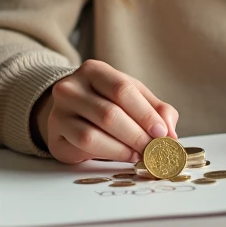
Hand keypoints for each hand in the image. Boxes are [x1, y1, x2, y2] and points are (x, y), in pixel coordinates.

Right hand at [33, 59, 179, 164]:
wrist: (71, 111)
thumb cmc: (108, 101)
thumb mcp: (134, 97)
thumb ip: (156, 109)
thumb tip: (170, 133)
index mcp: (94, 70)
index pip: (123, 89)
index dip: (145, 114)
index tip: (163, 133)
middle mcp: (71, 87)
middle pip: (109, 114)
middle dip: (138, 135)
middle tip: (156, 150)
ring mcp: (59, 112)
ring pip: (92, 134)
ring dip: (123, 149)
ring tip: (141, 154)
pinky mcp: (55, 135)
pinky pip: (82, 148)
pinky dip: (109, 154)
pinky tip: (125, 156)